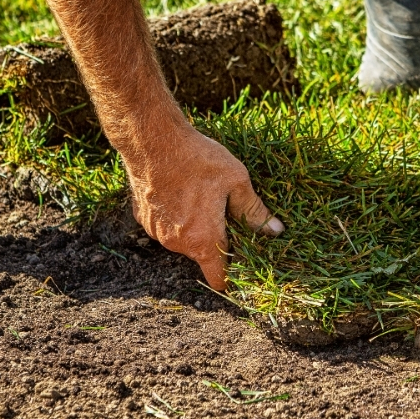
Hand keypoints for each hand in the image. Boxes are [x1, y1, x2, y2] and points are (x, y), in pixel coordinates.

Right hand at [125, 123, 283, 290]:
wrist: (151, 139)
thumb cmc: (198, 159)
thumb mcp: (236, 181)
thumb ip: (254, 211)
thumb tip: (275, 231)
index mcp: (204, 240)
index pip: (218, 279)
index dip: (232, 276)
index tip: (240, 264)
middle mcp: (177, 244)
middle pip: (202, 255)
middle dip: (215, 240)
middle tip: (224, 212)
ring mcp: (157, 233)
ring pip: (183, 239)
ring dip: (194, 227)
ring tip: (200, 196)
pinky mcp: (143, 219)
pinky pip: (165, 226)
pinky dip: (175, 216)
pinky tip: (179, 191)